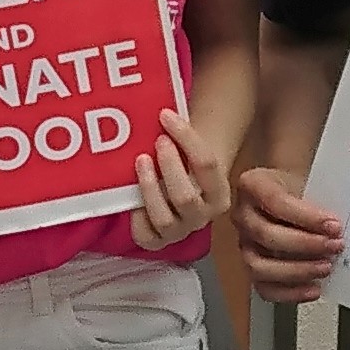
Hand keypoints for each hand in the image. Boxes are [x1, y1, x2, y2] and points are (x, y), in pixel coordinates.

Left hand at [127, 126, 232, 252]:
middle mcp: (204, 216)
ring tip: (140, 161)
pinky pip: (145, 234)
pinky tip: (129, 192)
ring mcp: (181, 231)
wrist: (183, 186)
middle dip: (169, 167)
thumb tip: (161, 108)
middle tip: (157, 141)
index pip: (207, 164)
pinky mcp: (158, 241)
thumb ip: (181, 134)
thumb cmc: (184, 161)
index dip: (186, 137)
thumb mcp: (190, 149)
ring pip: (164, 218)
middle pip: (186, 197)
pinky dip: (136, 214)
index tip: (165, 115)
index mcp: (220, 193)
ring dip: (149, 188)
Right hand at [231, 160, 347, 306]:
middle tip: (335, 246)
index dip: (306, 217)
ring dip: (297, 271)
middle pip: (266, 235)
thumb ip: (323, 193)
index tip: (333, 224)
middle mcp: (243, 215)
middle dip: (306, 244)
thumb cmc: (302, 183)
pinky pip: (265, 288)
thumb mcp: (311, 176)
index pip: (275, 202)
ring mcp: (245, 244)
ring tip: (325, 267)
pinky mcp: (255, 266)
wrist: (295, 192)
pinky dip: (290, 293)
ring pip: (260, 266)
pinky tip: (314, 288)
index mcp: (253, 184)